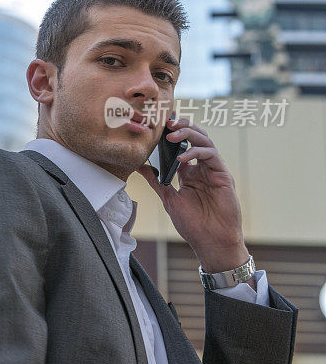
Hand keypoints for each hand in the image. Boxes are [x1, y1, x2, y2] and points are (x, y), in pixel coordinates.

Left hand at [137, 115, 249, 274]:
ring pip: (205, 141)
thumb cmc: (192, 224)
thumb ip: (156, 181)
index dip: (173, 132)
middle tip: (167, 122)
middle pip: (196, 137)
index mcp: (189, 172)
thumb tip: (139, 166)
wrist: (211, 242)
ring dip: (189, 134)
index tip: (159, 123)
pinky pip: (211, 156)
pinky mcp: (223, 175)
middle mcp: (202, 168)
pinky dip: (196, 152)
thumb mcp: (168, 198)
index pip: (182, 145)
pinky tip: (183, 158)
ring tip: (172, 136)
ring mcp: (213, 170)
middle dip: (182, 126)